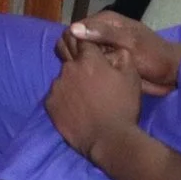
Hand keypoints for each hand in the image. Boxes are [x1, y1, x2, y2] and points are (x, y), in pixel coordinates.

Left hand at [44, 39, 143, 158]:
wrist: (109, 139)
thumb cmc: (123, 106)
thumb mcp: (131, 78)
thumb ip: (122, 56)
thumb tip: (114, 48)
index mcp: (88, 60)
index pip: (81, 40)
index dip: (85, 43)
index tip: (87, 49)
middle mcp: (68, 69)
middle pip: (70, 60)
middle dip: (78, 65)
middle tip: (89, 80)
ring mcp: (56, 86)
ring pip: (62, 78)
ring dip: (71, 83)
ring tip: (84, 99)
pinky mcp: (49, 104)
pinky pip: (56, 96)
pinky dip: (63, 99)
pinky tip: (75, 109)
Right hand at [60, 10, 180, 93]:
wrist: (170, 73)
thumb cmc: (153, 55)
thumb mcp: (129, 42)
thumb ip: (103, 34)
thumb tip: (73, 28)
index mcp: (105, 21)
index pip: (74, 27)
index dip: (72, 41)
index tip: (77, 56)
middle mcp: (101, 32)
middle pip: (74, 41)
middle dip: (75, 54)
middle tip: (83, 68)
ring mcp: (103, 48)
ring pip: (79, 54)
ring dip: (80, 64)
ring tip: (86, 75)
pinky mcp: (105, 62)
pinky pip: (89, 65)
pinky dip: (87, 71)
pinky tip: (88, 79)